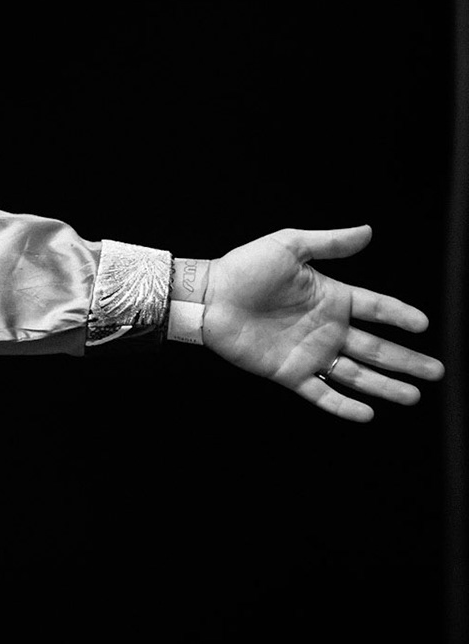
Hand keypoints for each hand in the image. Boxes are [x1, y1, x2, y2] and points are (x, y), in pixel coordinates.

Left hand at [200, 226, 443, 421]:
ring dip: (385, 385)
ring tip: (414, 395)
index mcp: (331, 298)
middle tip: (437, 372)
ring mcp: (309, 352)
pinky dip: (343, 405)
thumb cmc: (243, 267)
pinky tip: (367, 413)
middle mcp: (326, 328)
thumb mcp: (289, 246)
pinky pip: (321, 392)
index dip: (400, 316)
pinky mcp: (288, 372)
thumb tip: (368, 230)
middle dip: (407, 361)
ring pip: (356, 374)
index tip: (423, 325)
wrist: (206, 295)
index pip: (376, 308)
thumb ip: (330, 243)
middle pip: (376, 347)